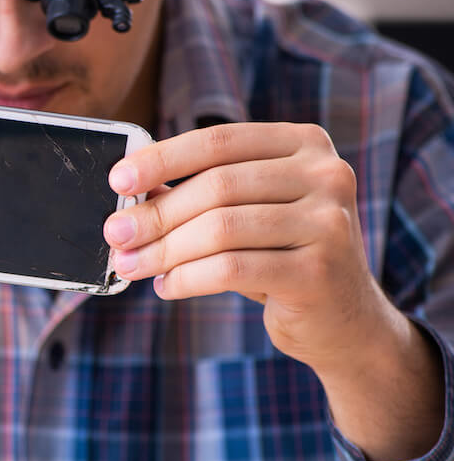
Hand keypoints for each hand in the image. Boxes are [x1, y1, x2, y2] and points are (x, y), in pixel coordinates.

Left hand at [101, 122, 394, 373]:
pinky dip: (187, 278)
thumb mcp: (245, 211)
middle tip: (115, 233)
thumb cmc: (280, 255)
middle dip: (155, 213)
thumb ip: (198, 192)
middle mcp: (326, 175)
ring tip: (130, 264)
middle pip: (216, 186)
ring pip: (220, 229)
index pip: (219, 140)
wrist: (344, 319)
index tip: (119, 179)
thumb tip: (130, 189)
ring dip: (163, 250)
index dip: (163, 158)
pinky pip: (231, 269)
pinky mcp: (319, 273)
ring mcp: (329, 223)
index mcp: (304, 144)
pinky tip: (167, 286)